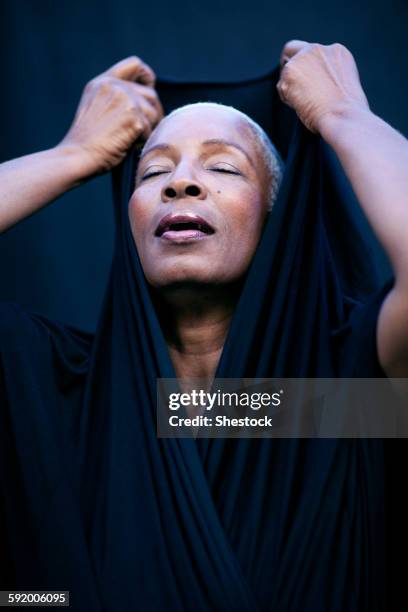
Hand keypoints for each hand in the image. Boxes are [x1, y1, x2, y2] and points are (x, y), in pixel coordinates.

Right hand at [59, 56, 163, 175]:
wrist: (77, 156)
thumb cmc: (86, 141)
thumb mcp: (95, 107)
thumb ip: (115, 97)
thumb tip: (146, 101)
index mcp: (103, 82)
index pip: (135, 64)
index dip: (147, 77)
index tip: (147, 91)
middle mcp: (115, 87)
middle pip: (151, 93)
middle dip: (152, 112)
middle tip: (145, 129)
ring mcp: (126, 101)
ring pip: (154, 112)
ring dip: (149, 128)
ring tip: (133, 139)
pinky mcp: (134, 118)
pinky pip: (151, 129)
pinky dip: (144, 141)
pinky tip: (130, 146)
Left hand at [277, 40, 369, 133]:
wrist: (343, 116)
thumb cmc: (346, 111)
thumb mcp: (343, 84)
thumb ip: (327, 76)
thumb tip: (312, 84)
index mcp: (336, 52)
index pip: (313, 52)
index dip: (306, 65)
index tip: (305, 78)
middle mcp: (318, 50)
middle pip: (292, 49)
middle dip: (287, 64)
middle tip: (288, 84)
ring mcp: (302, 59)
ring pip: (286, 71)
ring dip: (290, 88)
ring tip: (305, 104)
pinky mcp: (290, 72)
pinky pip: (281, 87)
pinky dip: (288, 99)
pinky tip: (301, 106)